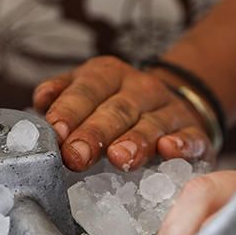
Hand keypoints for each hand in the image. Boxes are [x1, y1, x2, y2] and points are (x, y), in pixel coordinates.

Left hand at [33, 56, 213, 171]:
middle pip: (116, 110)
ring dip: (135, 141)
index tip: (57, 132)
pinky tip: (170, 150)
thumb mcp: (86, 94)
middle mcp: (140, 89)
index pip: (87, 90)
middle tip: (76, 156)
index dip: (70, 111)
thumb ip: (61, 98)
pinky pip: (190, 138)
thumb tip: (41, 99)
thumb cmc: (115, 109)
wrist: (170, 105)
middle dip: (95, 133)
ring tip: (119, 158)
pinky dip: (182, 144)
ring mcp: (169, 111)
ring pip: (151, 125)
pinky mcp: (194, 133)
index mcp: (107, 76)